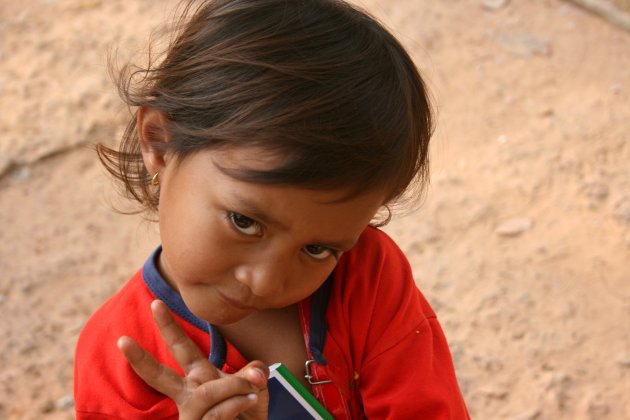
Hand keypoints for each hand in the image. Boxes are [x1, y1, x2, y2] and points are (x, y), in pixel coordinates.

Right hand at [117, 300, 268, 419]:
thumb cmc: (247, 414)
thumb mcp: (254, 389)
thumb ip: (253, 374)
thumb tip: (257, 372)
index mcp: (199, 376)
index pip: (182, 348)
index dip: (169, 326)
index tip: (156, 303)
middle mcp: (189, 394)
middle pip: (160, 376)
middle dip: (141, 358)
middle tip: (122, 339)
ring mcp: (190, 415)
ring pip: (205, 393)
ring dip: (234, 387)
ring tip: (252, 391)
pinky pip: (217, 412)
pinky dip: (238, 403)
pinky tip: (250, 401)